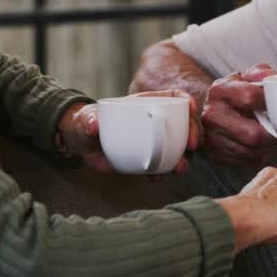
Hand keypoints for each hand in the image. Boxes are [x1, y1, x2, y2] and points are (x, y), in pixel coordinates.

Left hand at [57, 91, 199, 175]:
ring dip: (184, 158)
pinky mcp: (147, 159)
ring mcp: (153, 141)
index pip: (174, 98)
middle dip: (193, 132)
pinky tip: (157, 178)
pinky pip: (162, 166)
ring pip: (177, 148)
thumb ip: (89, 119)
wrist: (83, 144)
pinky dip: (163, 173)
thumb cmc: (87, 122)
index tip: (192, 110)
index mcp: (147, 104)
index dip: (187, 101)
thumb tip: (93, 126)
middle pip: (183, 124)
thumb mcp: (88, 118)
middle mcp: (155, 122)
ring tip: (180, 167)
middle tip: (192, 145)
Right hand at [200, 64, 276, 166]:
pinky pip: (247, 160)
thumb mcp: (244, 76)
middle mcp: (211, 115)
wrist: (211, 110)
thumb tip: (271, 76)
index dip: (270, 103)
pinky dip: (260, 154)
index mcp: (219, 91)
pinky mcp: (218, 155)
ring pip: (252, 151)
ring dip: (268, 146)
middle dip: (273, 133)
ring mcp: (212, 138)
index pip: (250, 97)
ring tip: (272, 135)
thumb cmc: (234, 92)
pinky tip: (262, 144)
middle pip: (252, 134)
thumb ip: (259, 72)